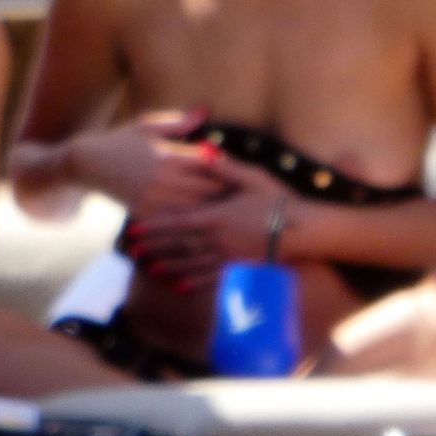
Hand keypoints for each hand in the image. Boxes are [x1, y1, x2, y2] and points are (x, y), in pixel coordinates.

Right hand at [10, 107, 228, 216]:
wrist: (87, 164)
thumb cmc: (121, 140)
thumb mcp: (147, 125)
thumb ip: (178, 122)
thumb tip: (205, 112)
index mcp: (168, 155)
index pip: (209, 162)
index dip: (226, 165)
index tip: (237, 168)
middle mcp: (163, 179)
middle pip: (207, 188)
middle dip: (224, 190)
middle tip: (240, 192)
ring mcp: (153, 199)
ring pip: (194, 208)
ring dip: (210, 207)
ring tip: (227, 207)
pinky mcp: (144, 213)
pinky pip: (174, 220)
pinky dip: (189, 219)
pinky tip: (200, 219)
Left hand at [126, 154, 292, 290]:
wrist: (303, 230)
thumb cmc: (279, 199)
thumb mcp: (252, 177)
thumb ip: (224, 166)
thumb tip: (203, 148)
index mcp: (216, 217)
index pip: (176, 223)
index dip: (154, 227)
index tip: (135, 229)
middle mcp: (216, 241)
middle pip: (177, 246)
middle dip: (154, 247)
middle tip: (132, 250)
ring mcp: (226, 259)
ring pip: (190, 264)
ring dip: (168, 266)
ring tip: (149, 268)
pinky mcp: (239, 270)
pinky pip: (210, 279)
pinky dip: (192, 283)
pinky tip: (180, 287)